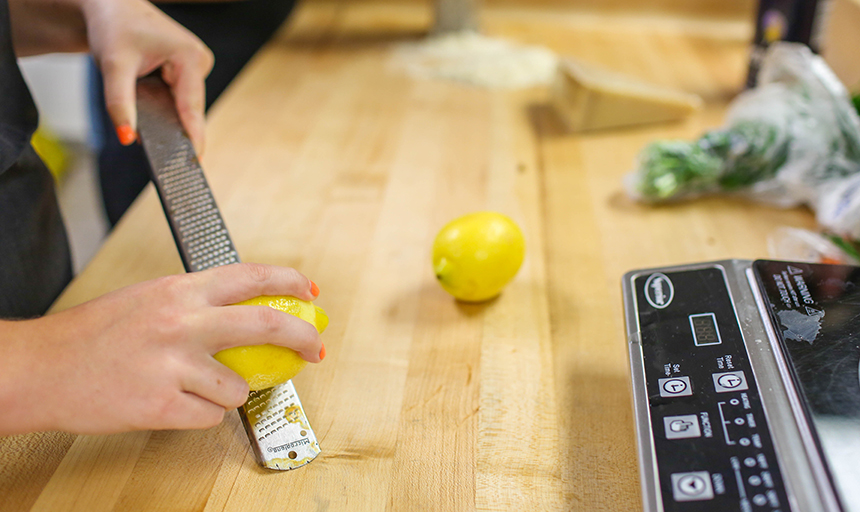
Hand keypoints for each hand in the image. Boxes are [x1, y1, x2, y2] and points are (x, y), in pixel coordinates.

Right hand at [0, 264, 322, 435]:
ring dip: (230, 392)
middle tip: (315, 349)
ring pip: (240, 386)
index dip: (289, 283)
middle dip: (304, 339)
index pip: (251, 277)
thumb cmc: (92, 334)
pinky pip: (211, 417)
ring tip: (196, 387)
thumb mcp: (149, 298)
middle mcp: (182, 322)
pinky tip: (174, 404)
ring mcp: (173, 365)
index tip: (309, 293)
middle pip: (268, 326)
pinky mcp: (162, 406)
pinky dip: (201, 415)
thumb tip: (246, 312)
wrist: (41, 369)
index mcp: (180, 290)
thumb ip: (197, 303)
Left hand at [83, 0, 212, 153]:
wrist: (109, 6)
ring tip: (147, 123)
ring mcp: (194, 67)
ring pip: (183, 106)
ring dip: (166, 116)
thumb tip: (127, 136)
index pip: (192, 107)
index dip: (193, 136)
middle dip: (172, 128)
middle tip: (161, 156)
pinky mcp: (186, 72)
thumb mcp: (113, 66)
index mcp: (190, 57)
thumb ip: (120, 103)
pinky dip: (165, 108)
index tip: (195, 162)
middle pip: (189, 110)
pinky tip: (152, 108)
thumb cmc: (113, 27)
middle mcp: (199, 62)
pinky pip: (179, 99)